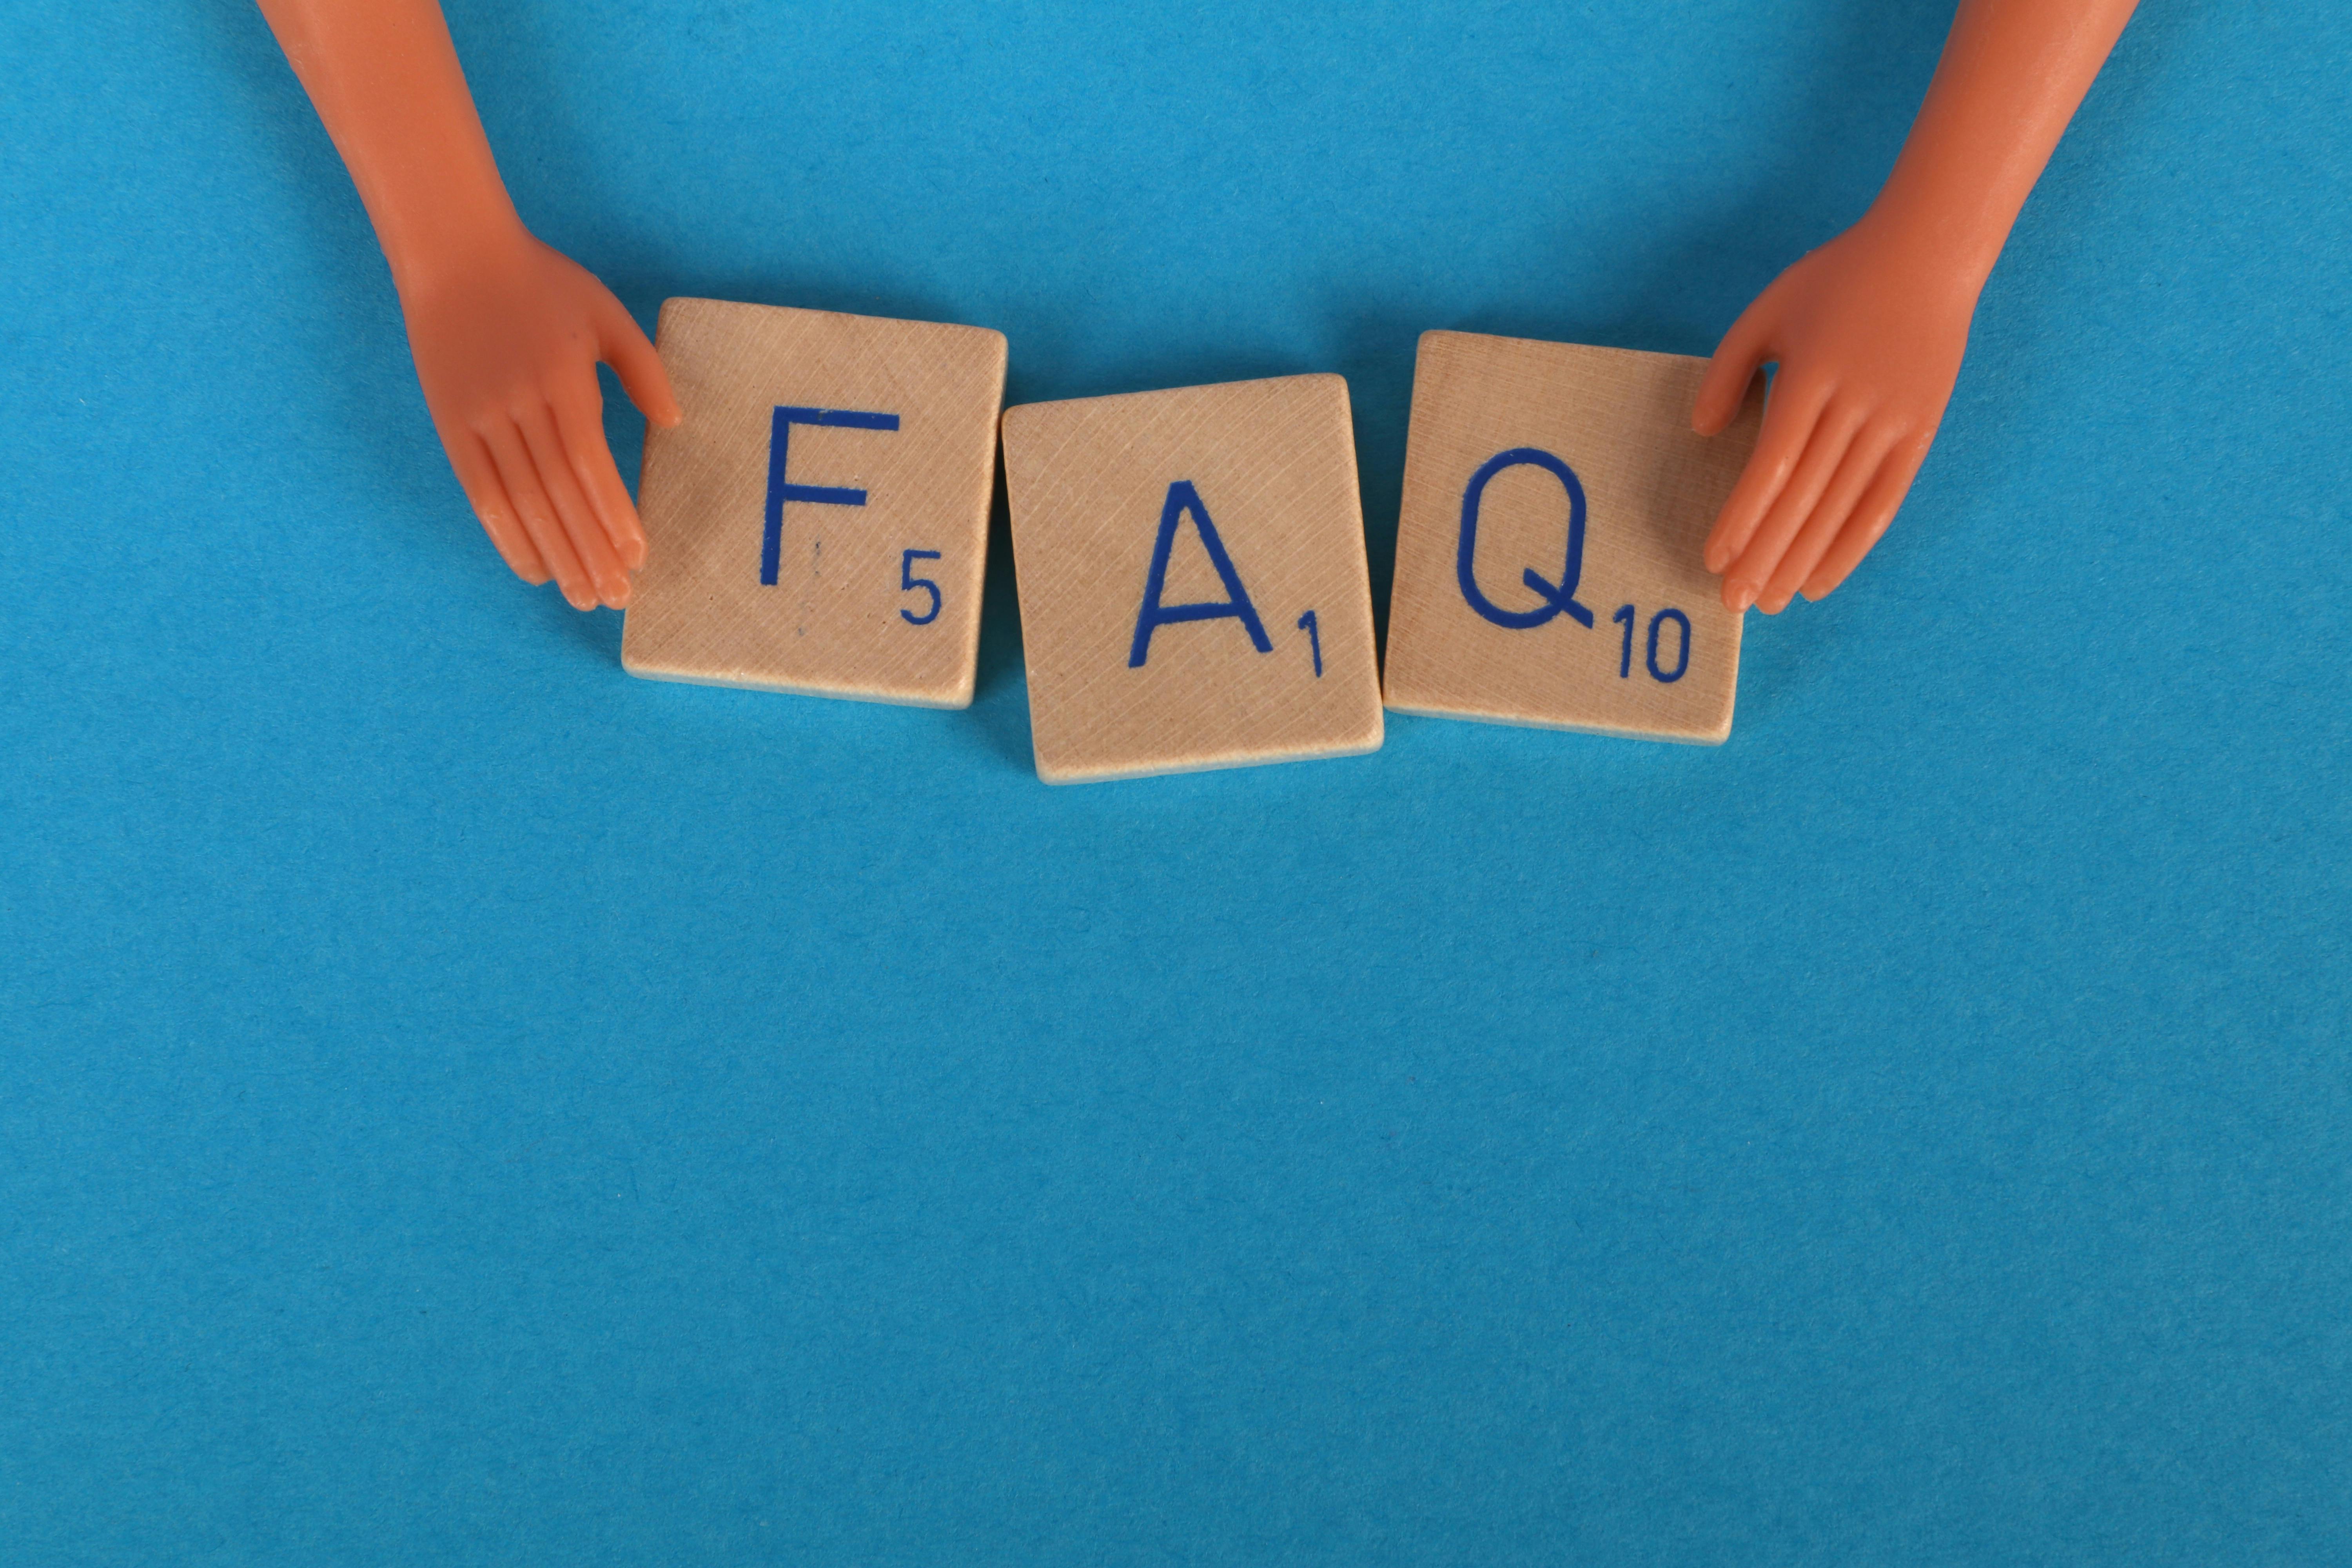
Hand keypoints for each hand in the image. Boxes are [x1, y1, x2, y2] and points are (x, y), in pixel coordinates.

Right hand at [397, 229, 679, 608]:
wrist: (455, 253)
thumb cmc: (541, 282)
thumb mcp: (605, 313)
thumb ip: (643, 369)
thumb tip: (672, 425)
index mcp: (563, 378)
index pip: (590, 463)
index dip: (612, 514)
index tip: (636, 556)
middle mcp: (521, 402)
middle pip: (558, 493)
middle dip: (590, 550)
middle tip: (616, 596)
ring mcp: (481, 415)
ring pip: (520, 500)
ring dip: (554, 553)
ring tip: (582, 594)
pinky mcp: (451, 422)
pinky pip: (480, 490)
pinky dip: (505, 534)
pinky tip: (533, 567)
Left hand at [1692, 213, 1977, 612]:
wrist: (1927, 255)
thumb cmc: (1836, 281)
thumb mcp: (1767, 311)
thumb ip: (1727, 370)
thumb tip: (1701, 432)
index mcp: (1812, 377)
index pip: (1771, 467)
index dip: (1741, 519)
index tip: (1713, 558)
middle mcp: (1856, 406)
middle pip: (1804, 500)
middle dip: (1764, 557)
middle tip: (1733, 602)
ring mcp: (1894, 422)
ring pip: (1842, 510)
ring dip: (1802, 562)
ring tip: (1770, 601)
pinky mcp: (1920, 432)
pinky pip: (1884, 502)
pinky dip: (1852, 547)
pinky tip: (1822, 580)